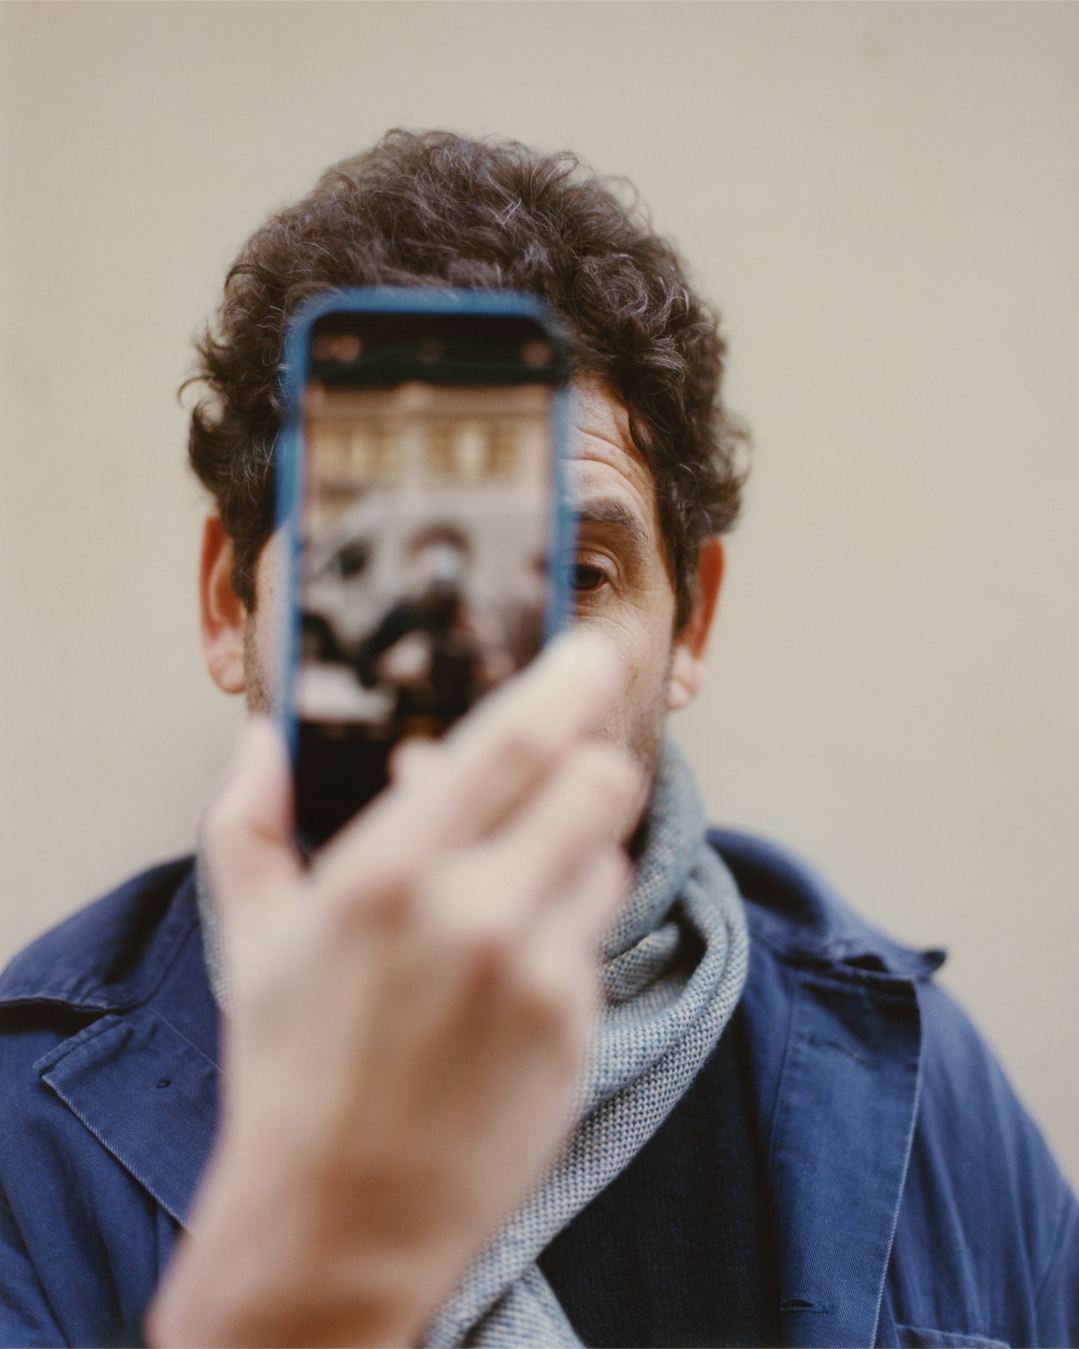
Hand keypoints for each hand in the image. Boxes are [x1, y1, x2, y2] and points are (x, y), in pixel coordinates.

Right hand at [147, 631, 640, 1347]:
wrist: (340, 1221)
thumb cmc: (289, 1067)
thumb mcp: (251, 937)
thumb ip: (250, 823)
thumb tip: (261, 742)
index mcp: (388, 876)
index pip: (514, 742)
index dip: (569, 680)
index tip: (593, 648)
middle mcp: (477, 917)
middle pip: (599, 785)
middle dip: (583, 764)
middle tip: (554, 776)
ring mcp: (540, 979)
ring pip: (606, 860)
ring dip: (570, 856)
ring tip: (510, 893)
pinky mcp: (578, 1032)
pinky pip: (596, 941)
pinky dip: (564, 934)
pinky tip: (508, 978)